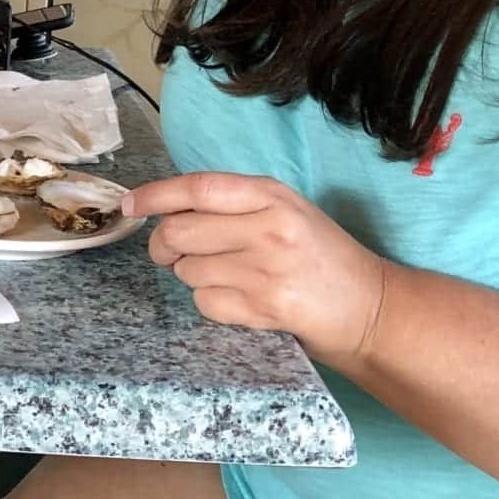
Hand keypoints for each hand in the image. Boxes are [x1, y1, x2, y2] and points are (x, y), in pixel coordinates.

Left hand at [125, 172, 388, 365]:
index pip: (198, 189)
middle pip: (179, 232)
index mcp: (272, 196)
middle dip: (163, 246)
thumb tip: (162, 206)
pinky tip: (239, 298)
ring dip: (192, 275)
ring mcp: (267, 271)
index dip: (156, 195)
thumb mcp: (283, 210)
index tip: (130, 205)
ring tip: (227, 275)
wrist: (368, 307)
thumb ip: (231, 203)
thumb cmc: (317, 253)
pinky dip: (211, 302)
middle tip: (172, 252)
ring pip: (187, 270)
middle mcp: (269, 229)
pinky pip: (205, 303)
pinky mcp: (266, 309)